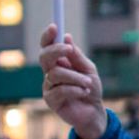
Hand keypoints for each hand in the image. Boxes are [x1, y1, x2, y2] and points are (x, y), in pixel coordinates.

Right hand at [39, 23, 106, 138]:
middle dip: (56, 50)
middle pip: (44, 56)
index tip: (54, 26)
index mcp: (58, 63)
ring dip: (76, 77)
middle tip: (69, 50)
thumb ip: (77, 56)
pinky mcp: (50, 100)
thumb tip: (66, 38)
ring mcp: (48, 86)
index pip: (47, 47)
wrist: (94, 112)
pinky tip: (84, 94)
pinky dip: (76, 90)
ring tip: (88, 84)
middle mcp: (50, 73)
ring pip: (56, 73)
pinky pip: (61, 89)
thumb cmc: (90, 89)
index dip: (48, 36)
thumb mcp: (88, 69)